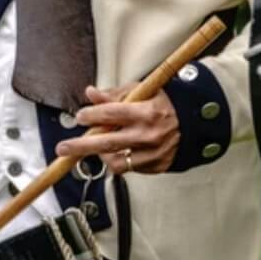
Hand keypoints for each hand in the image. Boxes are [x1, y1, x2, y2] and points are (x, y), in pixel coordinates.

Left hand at [56, 85, 179, 173]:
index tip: (80, 117)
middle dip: (80, 146)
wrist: (197, 124)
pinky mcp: (156, 167)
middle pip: (106, 143)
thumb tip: (90, 94)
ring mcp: (153, 154)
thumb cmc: (167, 104)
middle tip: (63, 149)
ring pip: (116, 162)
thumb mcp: (144, 91)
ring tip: (99, 146)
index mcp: (146, 112)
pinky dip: (120, 159)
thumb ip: (115, 94)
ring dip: (102, 155)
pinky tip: (119, 150)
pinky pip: (130, 168)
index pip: (111, 114)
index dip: (91, 116)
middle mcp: (149, 135)